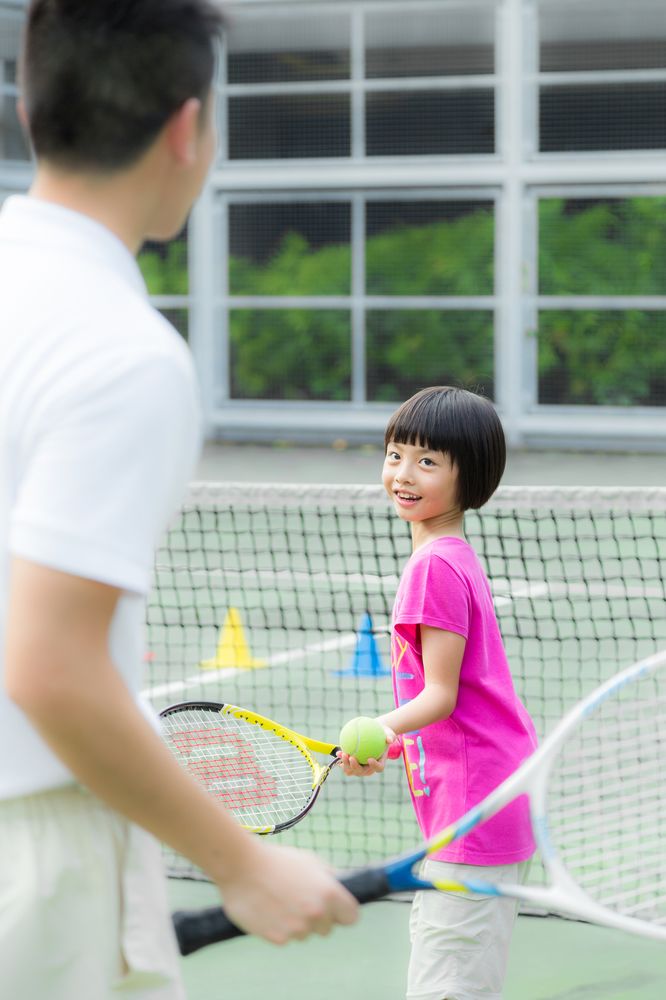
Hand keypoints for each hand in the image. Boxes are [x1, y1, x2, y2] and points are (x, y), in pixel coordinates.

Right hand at [215, 840, 357, 943]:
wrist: (242, 866)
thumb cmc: (277, 860)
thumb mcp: (310, 862)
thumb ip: (328, 880)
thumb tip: (341, 891)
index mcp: (329, 893)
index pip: (351, 917)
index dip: (342, 912)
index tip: (334, 910)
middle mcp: (317, 914)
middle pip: (327, 929)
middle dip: (318, 918)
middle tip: (298, 899)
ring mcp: (297, 929)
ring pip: (305, 934)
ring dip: (297, 923)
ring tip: (280, 901)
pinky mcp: (278, 939)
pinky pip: (286, 938)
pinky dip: (280, 928)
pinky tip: (269, 910)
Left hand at [337, 723, 398, 776]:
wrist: (374, 735)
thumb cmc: (383, 734)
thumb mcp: (389, 733)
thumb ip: (390, 736)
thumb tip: (389, 739)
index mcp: (380, 763)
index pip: (378, 768)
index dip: (374, 766)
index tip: (369, 759)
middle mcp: (369, 768)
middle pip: (362, 772)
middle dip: (355, 767)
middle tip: (352, 757)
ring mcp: (360, 767)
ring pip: (351, 770)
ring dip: (346, 764)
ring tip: (343, 754)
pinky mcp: (352, 764)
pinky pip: (346, 764)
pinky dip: (341, 759)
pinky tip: (338, 752)